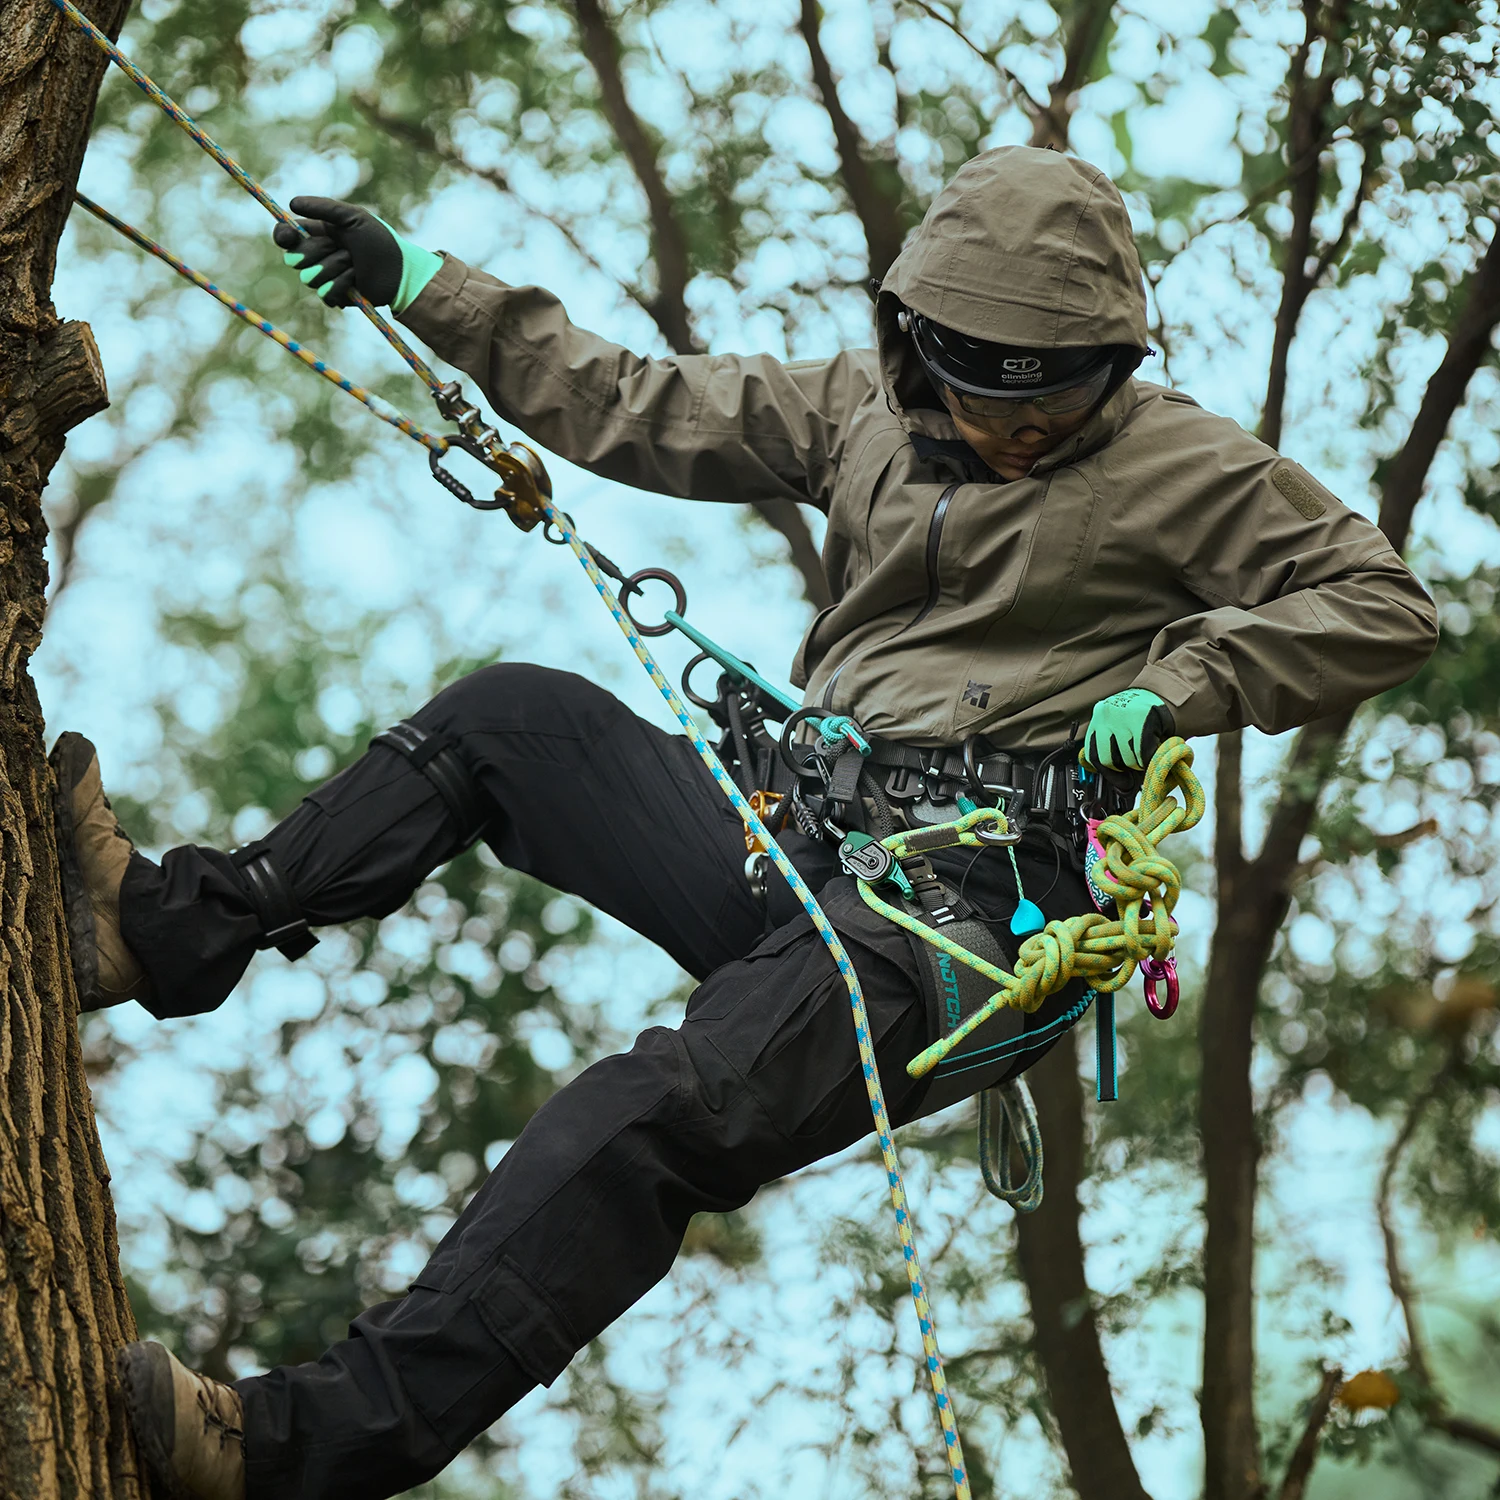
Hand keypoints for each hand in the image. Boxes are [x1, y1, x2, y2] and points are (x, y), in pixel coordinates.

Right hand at [272, 197, 439, 311]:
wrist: (399, 271)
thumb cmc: (379, 241)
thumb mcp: (353, 217)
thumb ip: (324, 208)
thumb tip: (292, 203)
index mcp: (318, 233)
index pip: (286, 236)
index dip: (283, 236)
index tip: (289, 236)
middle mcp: (317, 255)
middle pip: (294, 258)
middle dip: (318, 252)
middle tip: (342, 247)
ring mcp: (325, 277)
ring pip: (309, 278)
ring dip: (335, 267)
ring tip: (354, 263)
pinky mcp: (335, 296)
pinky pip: (325, 294)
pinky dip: (342, 284)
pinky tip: (356, 280)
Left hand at [1081, 689, 1172, 772]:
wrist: (1170, 694)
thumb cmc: (1146, 718)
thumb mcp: (1123, 730)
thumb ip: (1113, 751)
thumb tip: (1119, 786)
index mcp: (1099, 717)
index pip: (1091, 756)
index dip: (1107, 771)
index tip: (1119, 778)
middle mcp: (1105, 714)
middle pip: (1107, 760)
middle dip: (1123, 767)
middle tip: (1136, 763)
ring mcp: (1122, 716)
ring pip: (1126, 759)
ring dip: (1139, 763)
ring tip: (1147, 751)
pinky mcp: (1141, 719)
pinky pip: (1143, 754)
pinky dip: (1151, 759)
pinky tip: (1156, 749)